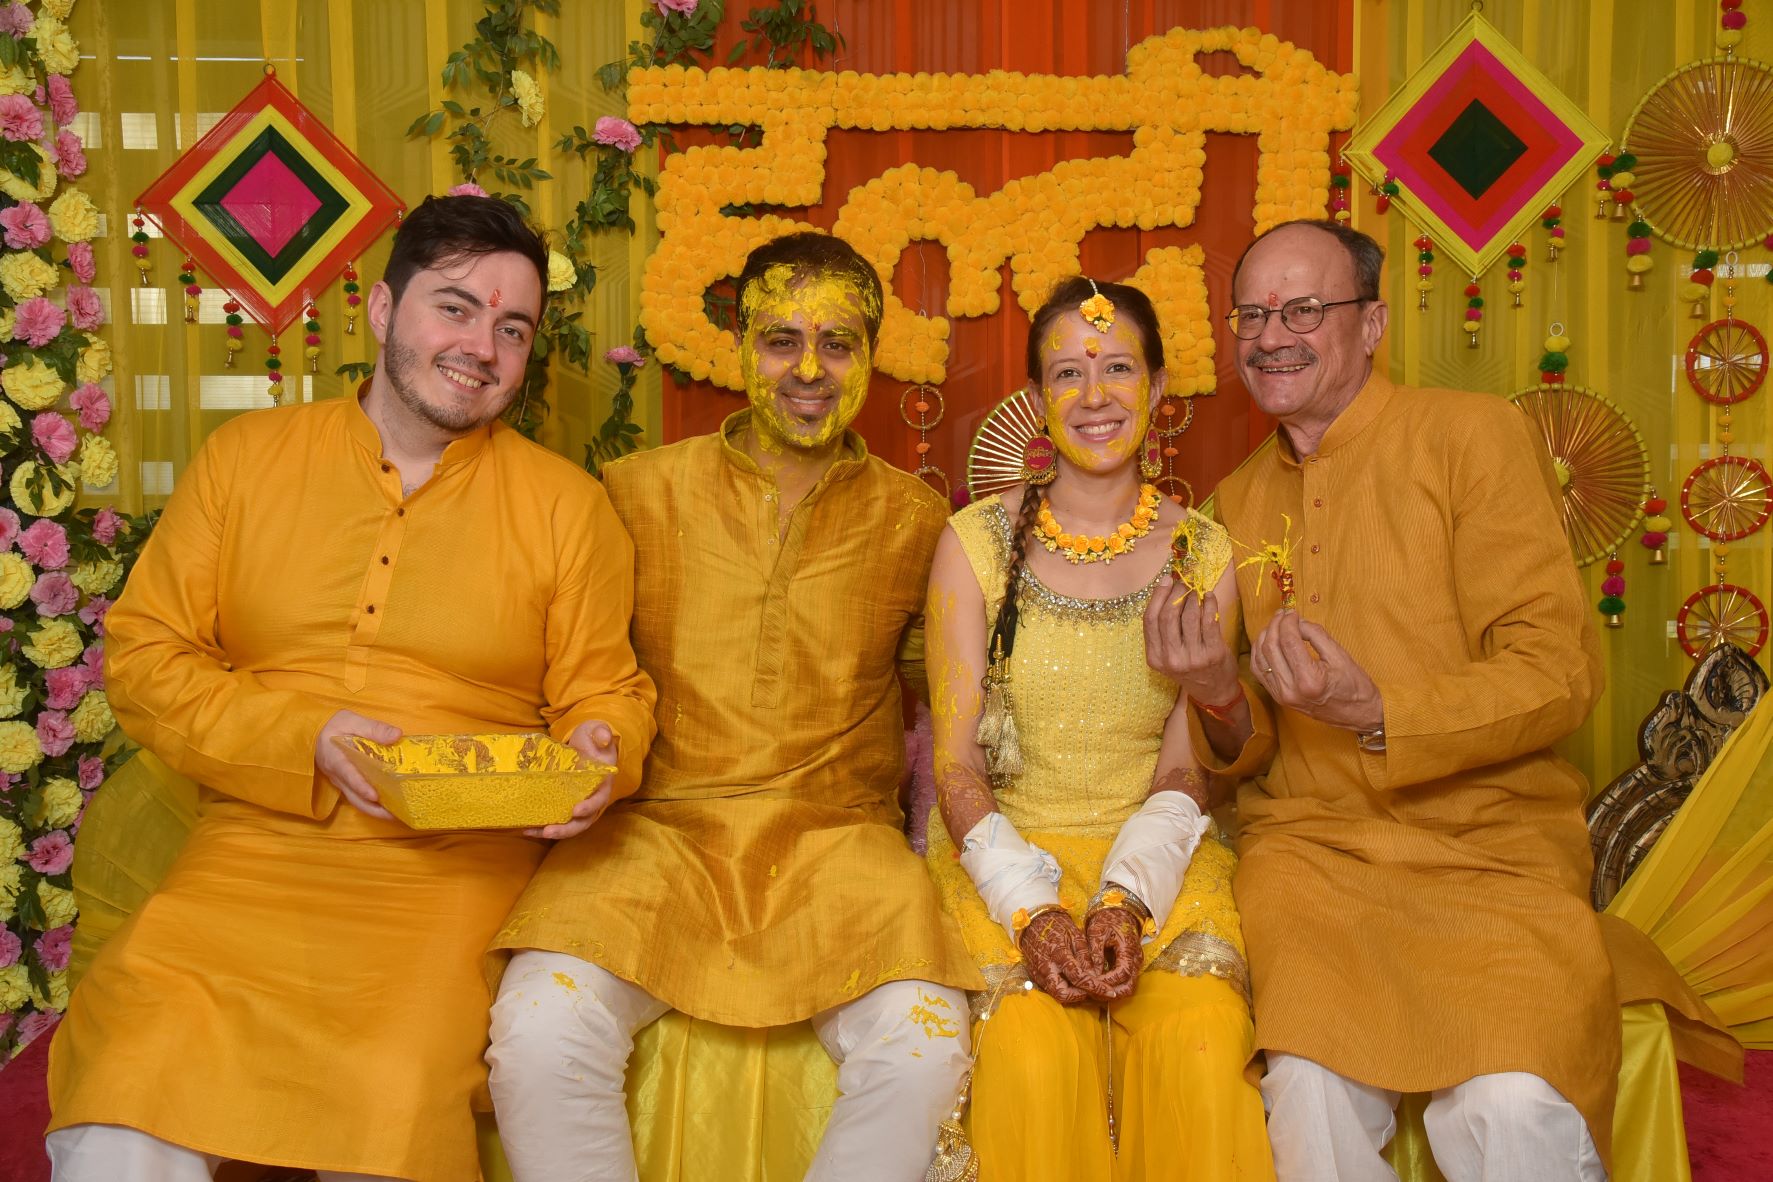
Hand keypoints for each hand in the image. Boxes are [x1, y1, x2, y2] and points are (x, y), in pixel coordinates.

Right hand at [316, 710, 401, 820]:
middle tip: (395, 816)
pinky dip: (372, 805)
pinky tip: (389, 806)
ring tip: (396, 816)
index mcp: (336, 759)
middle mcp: (338, 776)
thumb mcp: (351, 720)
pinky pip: (358, 797)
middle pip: (355, 798)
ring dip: (375, 811)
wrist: (314, 733)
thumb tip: (397, 735)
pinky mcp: (346, 783)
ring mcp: (341, 782)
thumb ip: (374, 728)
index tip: (374, 796)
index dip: (361, 786)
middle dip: (374, 810)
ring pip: (357, 801)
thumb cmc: (333, 726)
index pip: (348, 775)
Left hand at [523, 720, 619, 839]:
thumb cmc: (592, 739)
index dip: (589, 806)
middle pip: (583, 821)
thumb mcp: (597, 731)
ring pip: (569, 826)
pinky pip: (556, 820)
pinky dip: (542, 827)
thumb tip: (604, 738)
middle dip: (566, 829)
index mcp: (602, 784)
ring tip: (533, 832)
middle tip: (549, 831)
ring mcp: (579, 805)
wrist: (586, 745)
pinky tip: (526, 828)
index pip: (598, 799)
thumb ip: (601, 732)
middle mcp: (592, 799)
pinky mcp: (565, 805)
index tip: (576, 810)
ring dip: (553, 832)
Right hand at [1017, 910, 1102, 1003]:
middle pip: (1064, 994)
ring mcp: (1038, 973)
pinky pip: (1051, 988)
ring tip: (1086, 987)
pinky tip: (1073, 982)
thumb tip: (1095, 976)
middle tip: (1094, 990)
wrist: (1033, 921)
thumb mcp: (1075, 935)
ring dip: (1073, 994)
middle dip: (1081, 996)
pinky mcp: (1034, 975)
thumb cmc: (1057, 925)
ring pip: (1056, 994)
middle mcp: (1046, 968)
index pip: (1079, 978)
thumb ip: (1085, 957)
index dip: (1096, 987)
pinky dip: (1064, 988)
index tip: (1110, 992)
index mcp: (1059, 955)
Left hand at [1084, 906, 1143, 1000]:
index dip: (1107, 982)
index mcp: (1129, 950)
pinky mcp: (1130, 964)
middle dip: (1111, 992)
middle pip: (1128, 987)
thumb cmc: (1107, 919)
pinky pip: (1124, 981)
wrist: (1119, 910)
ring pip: (1127, 986)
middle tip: (1092, 993)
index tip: (1092, 983)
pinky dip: (1113, 986)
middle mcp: (1135, 960)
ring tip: (1093, 990)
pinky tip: (1098, 984)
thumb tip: (1091, 973)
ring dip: (1112, 991)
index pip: (1122, 974)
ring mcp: (1135, 963)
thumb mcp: (1097, 932)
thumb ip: (1095, 953)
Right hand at [1143, 574, 1239, 706]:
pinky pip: (1208, 620)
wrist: (1213, 690)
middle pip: (1168, 616)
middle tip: (1183, 584)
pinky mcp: (1213, 653)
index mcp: (1155, 657)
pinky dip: (1209, 604)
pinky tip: (1209, 598)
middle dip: (1176, 593)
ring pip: (1189, 616)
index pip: (1150, 620)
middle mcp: (1171, 658)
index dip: (1157, 596)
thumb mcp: (1168, 655)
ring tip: (1196, 592)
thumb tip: (1166, 589)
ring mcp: (1193, 657)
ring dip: (1193, 598)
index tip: (1166, 580)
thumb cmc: (1189, 667)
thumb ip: (1163, 630)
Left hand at [1251, 611, 1382, 731]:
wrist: (1357, 714)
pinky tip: (1267, 641)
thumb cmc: (1354, 685)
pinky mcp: (1277, 697)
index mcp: (1309, 680)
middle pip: (1271, 647)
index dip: (1288, 622)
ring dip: (1265, 636)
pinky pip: (1259, 671)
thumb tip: (1297, 621)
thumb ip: (1316, 634)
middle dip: (1275, 625)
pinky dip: (1259, 653)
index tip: (1293, 612)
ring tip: (1276, 624)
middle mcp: (1290, 690)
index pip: (1289, 641)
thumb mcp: (1340, 655)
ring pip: (1260, 657)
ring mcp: (1281, 696)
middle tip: (1283, 614)